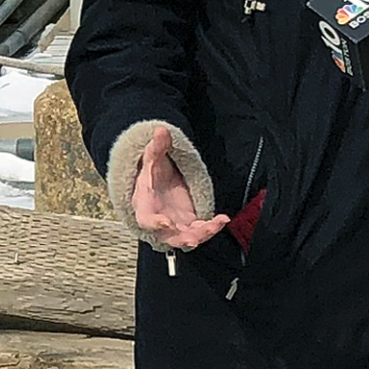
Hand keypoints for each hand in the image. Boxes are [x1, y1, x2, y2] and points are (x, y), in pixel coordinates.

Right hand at [131, 126, 228, 249]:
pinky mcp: (189, 225)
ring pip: (188, 237)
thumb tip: (161, 130)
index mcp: (145, 208)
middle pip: (170, 237)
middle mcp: (160, 223)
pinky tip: (223, 219)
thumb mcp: (152, 160)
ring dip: (202, 234)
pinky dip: (211, 227)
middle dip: (183, 238)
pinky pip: (200, 231)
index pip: (147, 220)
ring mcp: (176, 227)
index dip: (156, 224)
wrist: (157, 186)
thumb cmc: (151, 177)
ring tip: (217, 224)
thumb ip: (157, 148)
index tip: (166, 223)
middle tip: (194, 238)